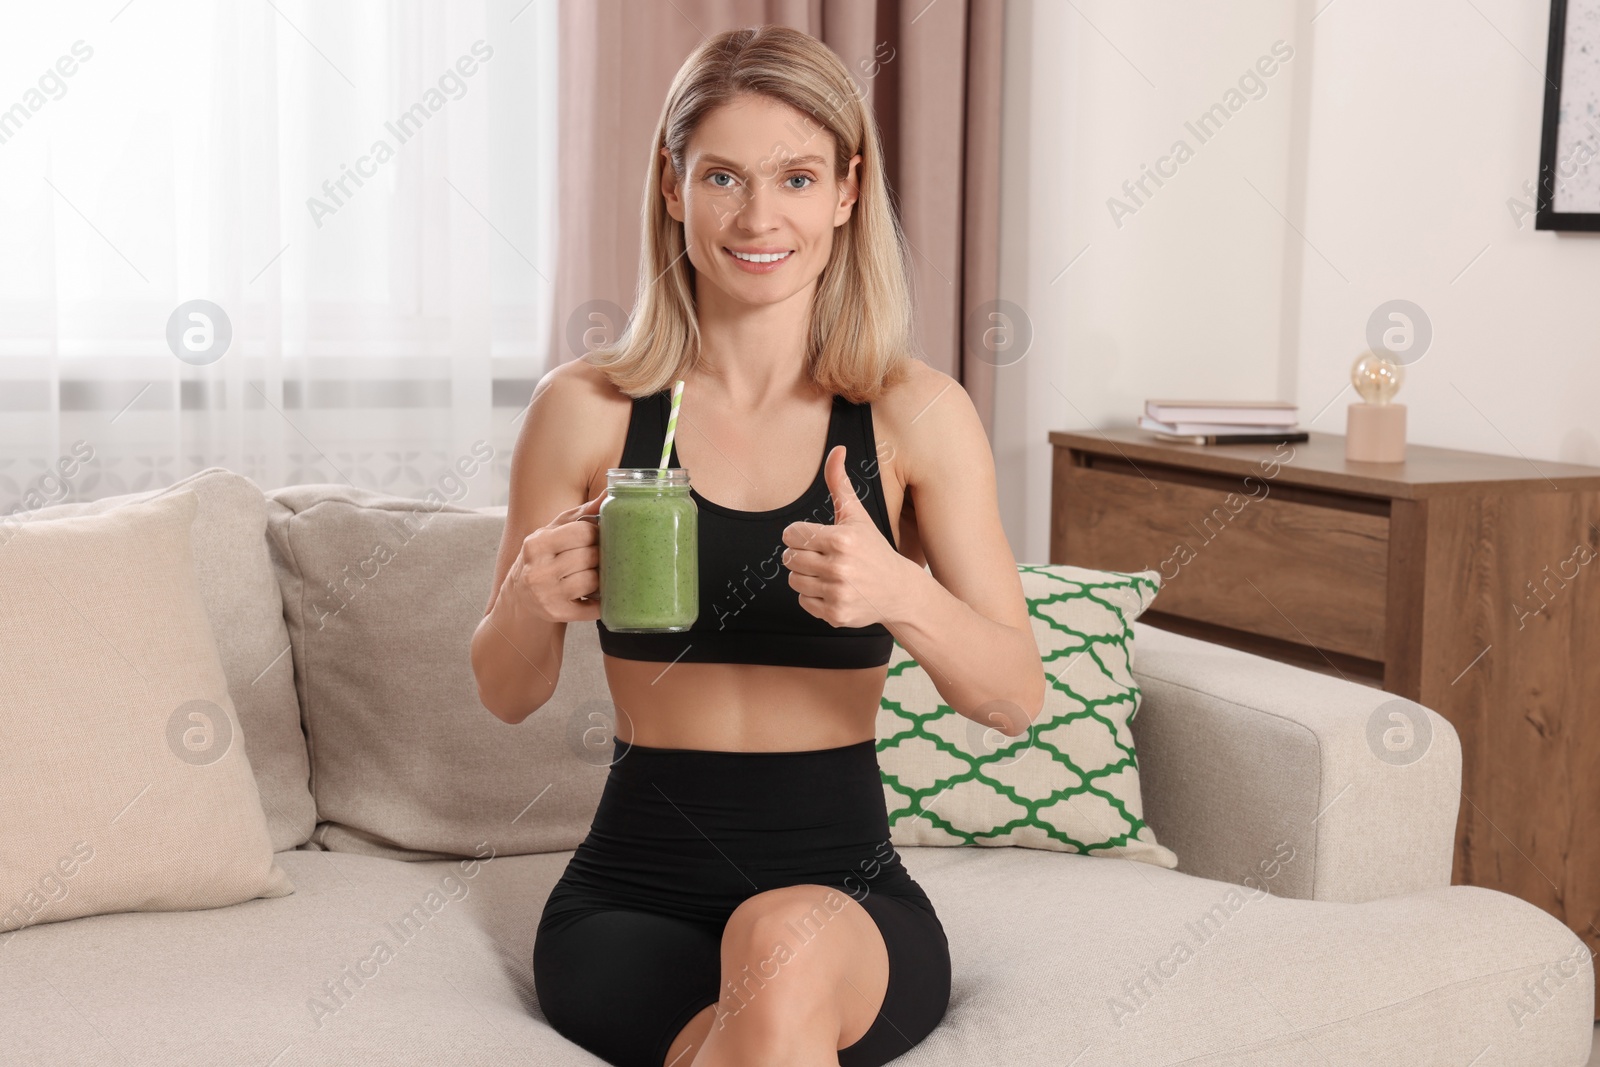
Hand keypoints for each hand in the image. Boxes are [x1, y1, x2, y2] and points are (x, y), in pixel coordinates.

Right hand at [502, 491, 603, 623]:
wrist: (520, 596)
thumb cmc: (542, 557)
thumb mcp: (553, 532)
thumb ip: (581, 514)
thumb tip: (611, 493)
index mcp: (537, 544)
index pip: (583, 532)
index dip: (597, 534)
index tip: (598, 538)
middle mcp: (538, 570)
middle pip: (590, 557)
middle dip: (600, 556)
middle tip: (599, 557)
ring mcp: (546, 594)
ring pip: (593, 581)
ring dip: (600, 578)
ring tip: (595, 574)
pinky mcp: (556, 614)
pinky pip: (592, 607)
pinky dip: (600, 602)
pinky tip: (596, 596)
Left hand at [781, 445, 909, 628]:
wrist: (900, 591)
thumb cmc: (874, 549)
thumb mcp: (858, 515)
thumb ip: (840, 483)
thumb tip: (837, 450)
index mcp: (841, 539)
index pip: (791, 535)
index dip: (800, 535)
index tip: (816, 538)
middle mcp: (839, 567)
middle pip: (789, 558)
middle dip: (803, 556)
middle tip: (823, 557)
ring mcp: (837, 593)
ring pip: (793, 580)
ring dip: (806, 576)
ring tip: (829, 573)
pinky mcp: (836, 615)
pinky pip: (803, 602)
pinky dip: (814, 597)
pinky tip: (834, 590)